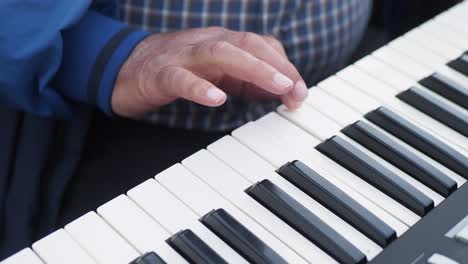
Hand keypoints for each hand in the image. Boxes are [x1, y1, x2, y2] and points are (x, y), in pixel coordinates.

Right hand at [112, 27, 307, 116]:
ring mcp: (182, 57)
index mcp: (222, 43)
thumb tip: (282, 93)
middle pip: (245, 43)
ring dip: (253, 68)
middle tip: (296, 90)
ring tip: (276, 87)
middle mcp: (206, 44)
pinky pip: (180, 78)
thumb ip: (249, 80)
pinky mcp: (160, 75)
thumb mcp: (220, 74)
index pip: (260, 46)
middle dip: (276, 65)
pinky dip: (200, 87)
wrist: (126, 68)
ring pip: (219, 53)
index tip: (301, 93)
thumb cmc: (178, 70)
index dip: (284, 66)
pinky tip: (217, 98)